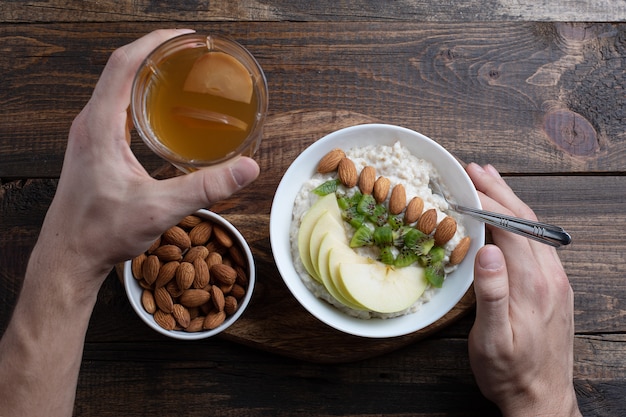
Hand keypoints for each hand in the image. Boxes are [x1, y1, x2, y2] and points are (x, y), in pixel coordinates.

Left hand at [36, 29, 259, 287]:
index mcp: (99, 126)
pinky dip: (139, 96)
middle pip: (119, 68)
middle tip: (189, 52)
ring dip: (145, 73)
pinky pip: (115, 107)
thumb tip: (246, 168)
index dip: (154, 42)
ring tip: (178, 72)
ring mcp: (89, 134)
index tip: (183, 37)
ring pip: (116, 87)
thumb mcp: (159, 208)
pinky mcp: (94, 147)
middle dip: (154, 52)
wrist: (70, 255)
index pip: (123, 64)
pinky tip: (160, 110)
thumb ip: (206, 188)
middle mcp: (89, 123)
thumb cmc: (101, 231)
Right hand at [466, 163, 580, 415]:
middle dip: (499, 191)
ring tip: (489, 180)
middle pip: (525, 221)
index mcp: (532, 285)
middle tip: (475, 169)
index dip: (486, 202)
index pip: (510, 229)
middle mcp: (549, 276)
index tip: (464, 183)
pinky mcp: (554, 287)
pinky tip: (507, 217)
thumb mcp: (493, 340)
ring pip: (534, 228)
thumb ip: (492, 295)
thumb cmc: (510, 371)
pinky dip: (520, 220)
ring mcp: (555, 280)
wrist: (541, 397)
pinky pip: (537, 242)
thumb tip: (488, 251)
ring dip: (510, 201)